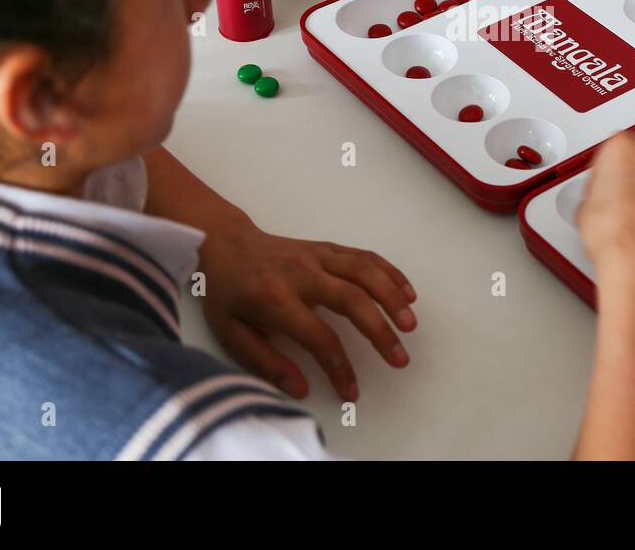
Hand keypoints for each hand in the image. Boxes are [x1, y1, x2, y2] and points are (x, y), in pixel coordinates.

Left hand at [197, 219, 417, 401]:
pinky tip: (407, 292)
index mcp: (275, 299)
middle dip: (380, 331)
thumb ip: (266, 362)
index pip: (318, 337)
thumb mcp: (231, 334)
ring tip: (410, 324)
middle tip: (400, 358)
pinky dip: (389, 272)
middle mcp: (301, 274)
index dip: (339, 368)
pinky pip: (364, 256)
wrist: (224, 243)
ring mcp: (317, 256)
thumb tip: (301, 388)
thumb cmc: (227, 293)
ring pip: (364, 272)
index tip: (352, 391)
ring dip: (392, 297)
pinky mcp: (327, 247)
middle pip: (351, 300)